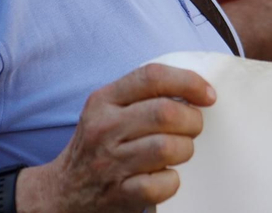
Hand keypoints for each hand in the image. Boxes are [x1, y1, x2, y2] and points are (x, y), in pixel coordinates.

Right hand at [19, 63, 215, 212]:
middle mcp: (104, 128)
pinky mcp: (120, 194)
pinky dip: (172, 180)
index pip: (152, 76)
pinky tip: (164, 176)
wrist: (64, 192)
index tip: (207, 95)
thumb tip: (195, 88)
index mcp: (103, 100)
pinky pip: (163, 183)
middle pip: (166, 112)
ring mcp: (110, 162)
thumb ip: (141, 95)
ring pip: (168, 147)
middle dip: (192, 120)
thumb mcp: (108, 110)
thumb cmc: (99, 145)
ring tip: (179, 150)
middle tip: (193, 127)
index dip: (188, 82)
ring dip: (185, 149)